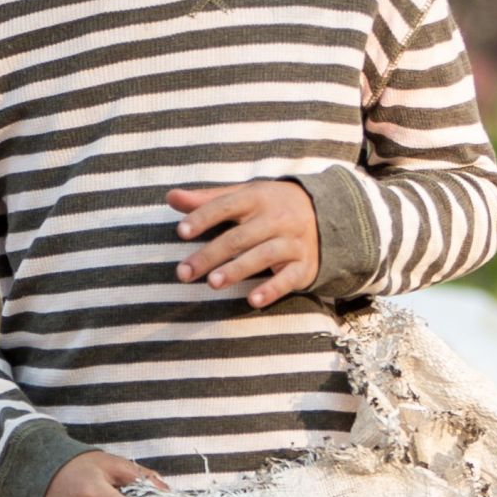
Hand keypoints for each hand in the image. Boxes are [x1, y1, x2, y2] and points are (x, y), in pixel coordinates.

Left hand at [168, 180, 319, 307]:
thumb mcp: (242, 197)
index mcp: (258, 197)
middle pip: (240, 237)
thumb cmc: (269, 206)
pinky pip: (288, 278)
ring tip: (213, 283)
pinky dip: (272, 289)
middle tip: (184, 273)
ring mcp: (293, 242)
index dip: (204, 217)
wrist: (325, 213)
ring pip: (264, 255)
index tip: (181, 231)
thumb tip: (171, 197)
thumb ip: (207, 200)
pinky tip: (253, 300)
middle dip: (211, 255)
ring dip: (238, 270)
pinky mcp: (304, 265)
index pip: (227, 205)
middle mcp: (277, 218)